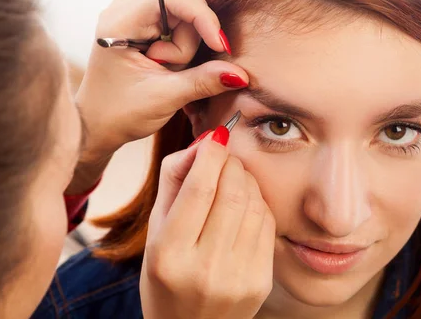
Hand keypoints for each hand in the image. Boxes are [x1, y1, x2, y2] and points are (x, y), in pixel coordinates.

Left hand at [77, 0, 247, 158]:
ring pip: (182, 19)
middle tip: (168, 71)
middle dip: (188, 43)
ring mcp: (133, 15)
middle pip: (182, 8)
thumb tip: (239, 74)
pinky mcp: (141, 26)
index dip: (202, 17)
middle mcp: (125, 8)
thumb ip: (203, 81)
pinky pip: (176, 27)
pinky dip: (179, 49)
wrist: (96, 125)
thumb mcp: (165, 98)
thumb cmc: (119, 113)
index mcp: (121, 20)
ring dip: (183, 50)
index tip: (219, 47)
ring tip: (161, 73)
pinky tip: (164, 67)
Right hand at [140, 128, 275, 318]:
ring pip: (254, 203)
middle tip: (223, 158)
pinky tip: (244, 205)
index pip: (199, 188)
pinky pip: (267, 223)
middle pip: (232, 191)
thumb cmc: (165, 277)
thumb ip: (173, 183)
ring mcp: (238, 277)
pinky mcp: (262, 282)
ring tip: (232, 180)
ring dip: (245, 180)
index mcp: (169, 255)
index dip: (210, 153)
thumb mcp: (154, 233)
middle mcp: (205, 268)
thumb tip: (204, 143)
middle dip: (230, 163)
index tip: (213, 138)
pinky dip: (257, 203)